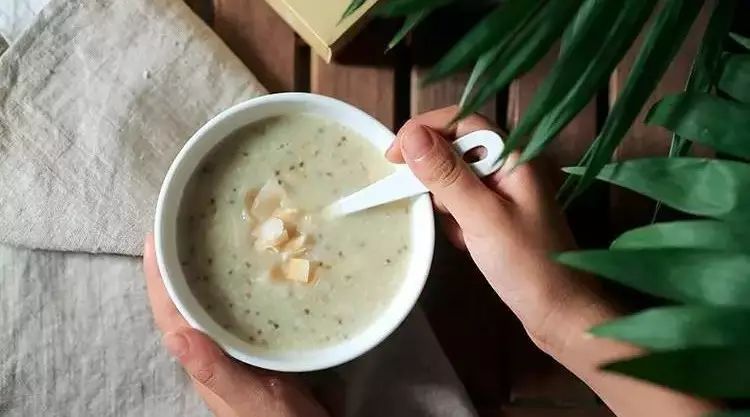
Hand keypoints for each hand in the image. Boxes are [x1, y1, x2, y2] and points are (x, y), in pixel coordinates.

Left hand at [143, 235, 329, 416]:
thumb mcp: (248, 398)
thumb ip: (215, 370)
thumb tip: (175, 334)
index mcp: (204, 362)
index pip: (171, 313)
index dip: (158, 277)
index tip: (153, 238)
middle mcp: (216, 351)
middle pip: (187, 303)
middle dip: (179, 266)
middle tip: (180, 226)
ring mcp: (239, 349)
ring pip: (214, 305)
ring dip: (206, 273)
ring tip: (211, 238)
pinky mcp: (264, 347)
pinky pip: (243, 310)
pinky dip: (243, 287)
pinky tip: (258, 271)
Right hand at [387, 107, 716, 416]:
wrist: (559, 312)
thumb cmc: (528, 264)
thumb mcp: (481, 217)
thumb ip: (447, 175)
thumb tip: (411, 135)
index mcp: (515, 156)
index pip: (463, 121)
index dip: (425, 129)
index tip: (394, 154)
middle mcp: (512, 167)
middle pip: (458, 147)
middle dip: (434, 171)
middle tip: (414, 195)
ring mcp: (506, 191)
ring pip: (457, 177)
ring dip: (445, 199)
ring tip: (454, 228)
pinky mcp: (499, 215)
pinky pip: (464, 202)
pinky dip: (455, 218)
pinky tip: (464, 241)